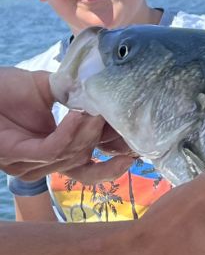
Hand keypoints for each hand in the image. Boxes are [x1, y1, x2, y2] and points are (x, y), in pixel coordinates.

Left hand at [0, 67, 132, 181]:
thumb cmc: (2, 88)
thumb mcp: (47, 87)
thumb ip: (74, 91)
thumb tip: (106, 87)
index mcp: (54, 152)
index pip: (92, 163)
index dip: (117, 153)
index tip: (141, 138)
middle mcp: (43, 165)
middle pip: (88, 167)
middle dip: (113, 149)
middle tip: (135, 131)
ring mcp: (29, 165)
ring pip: (74, 157)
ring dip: (92, 133)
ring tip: (104, 110)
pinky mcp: (18, 157)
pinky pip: (54, 150)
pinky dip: (73, 133)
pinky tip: (84, 115)